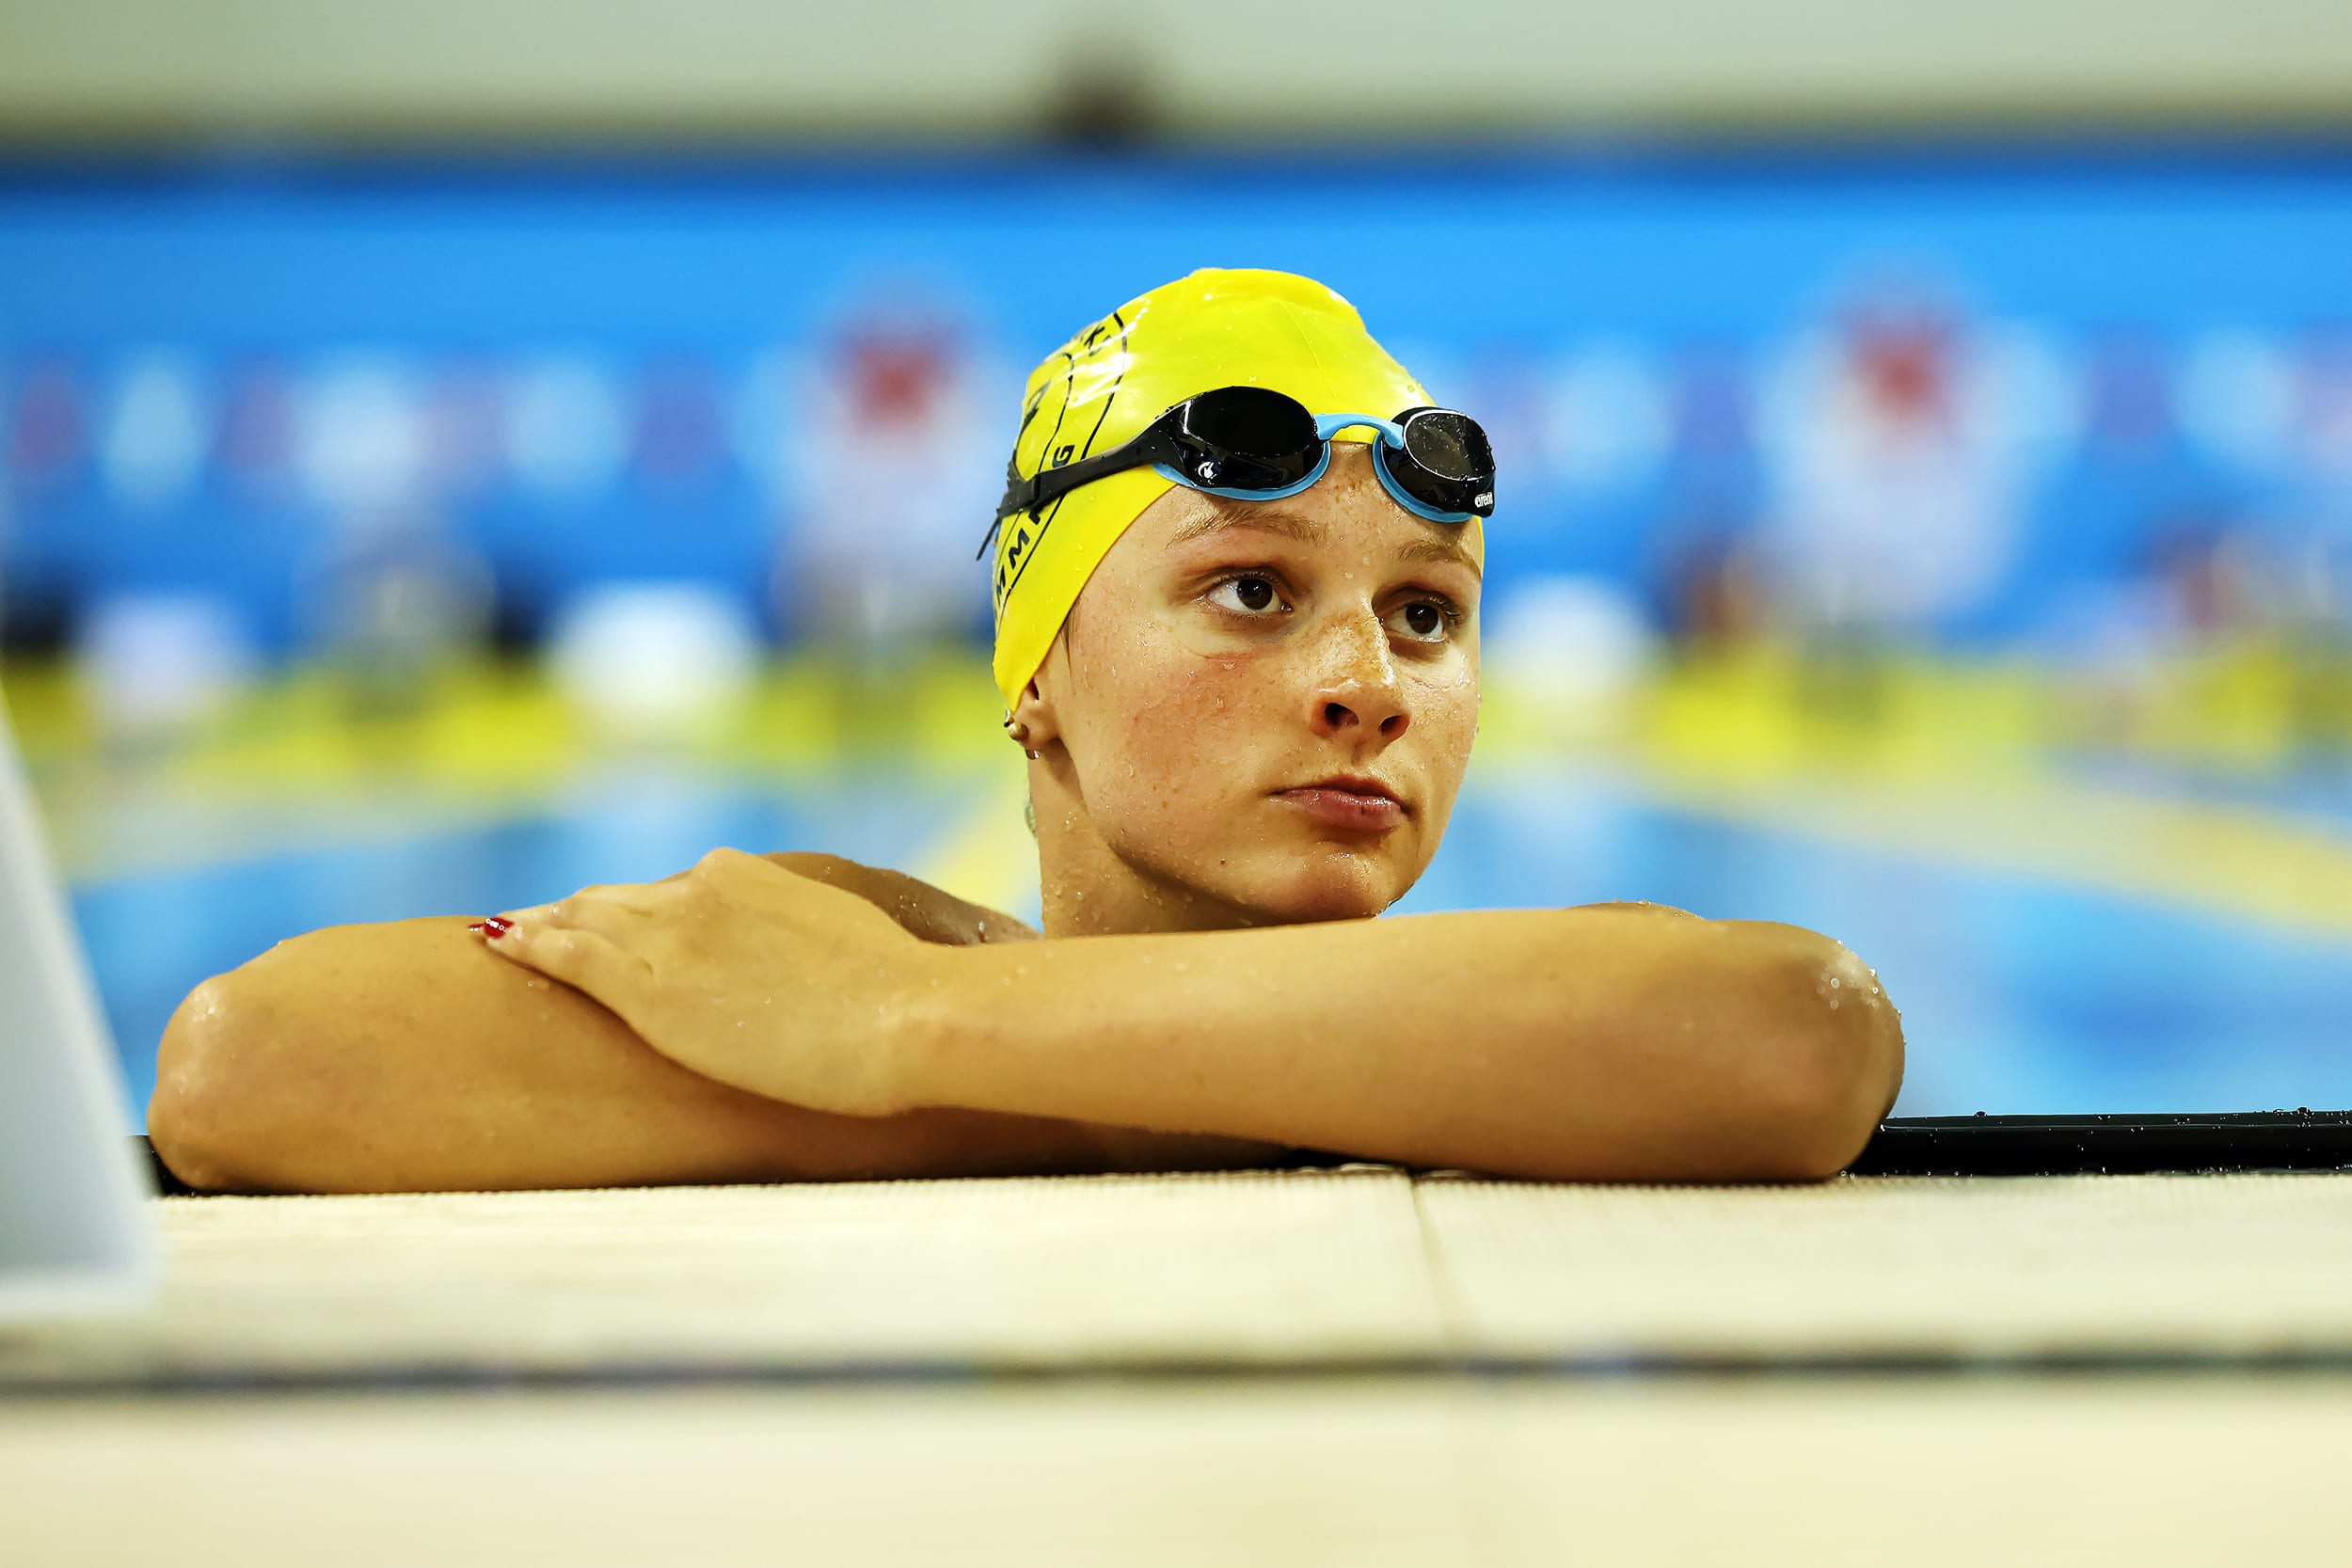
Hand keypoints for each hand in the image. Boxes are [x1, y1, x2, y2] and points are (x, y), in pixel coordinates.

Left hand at [475, 848, 940, 1116]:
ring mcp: (670, 938)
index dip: (626, 910)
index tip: (601, 917)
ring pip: (582, 921)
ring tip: (501, 933)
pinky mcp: (651, 991)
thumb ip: (804, 949)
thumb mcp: (846, 948)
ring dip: (539, 924)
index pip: (668, 894)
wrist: (908, 1015)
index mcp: (746, 876)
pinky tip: (497, 945)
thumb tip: (813, 975)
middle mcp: (699, 891)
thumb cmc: (900, 997)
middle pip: (613, 901)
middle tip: (526, 922)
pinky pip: (568, 957)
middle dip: (570, 911)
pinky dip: (528, 946)